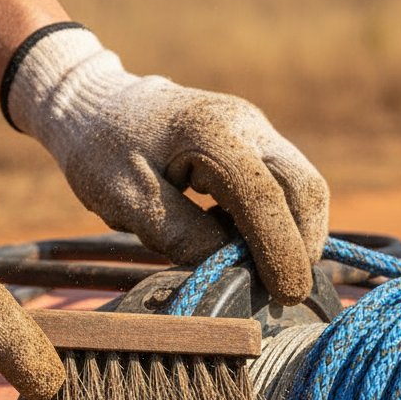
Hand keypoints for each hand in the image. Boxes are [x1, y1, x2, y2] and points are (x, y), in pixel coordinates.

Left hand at [5, 25, 329, 305]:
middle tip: (288, 291)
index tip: (287, 294)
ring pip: (302, 185)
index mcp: (212, 134)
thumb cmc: (104, 154)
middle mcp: (246, 124)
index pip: (265, 198)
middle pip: (304, 187)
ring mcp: (255, 129)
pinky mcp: (254, 141)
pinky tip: (257, 246)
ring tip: (274, 274)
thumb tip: (230, 267)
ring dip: (297, 233)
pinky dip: (283, 219)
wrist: (96, 104)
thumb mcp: (129, 202)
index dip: (281, 250)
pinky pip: (285, 183)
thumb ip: (180, 235)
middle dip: (304, 244)